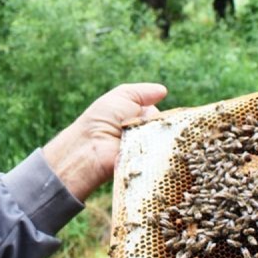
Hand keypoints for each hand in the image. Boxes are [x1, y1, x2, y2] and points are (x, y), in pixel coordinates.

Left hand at [43, 82, 166, 200]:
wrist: (90, 147)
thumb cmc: (101, 119)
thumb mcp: (121, 96)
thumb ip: (142, 93)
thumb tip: (163, 90)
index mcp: (140, 120)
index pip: (163, 116)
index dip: (157, 114)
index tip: (144, 114)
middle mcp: (146, 136)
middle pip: (168, 129)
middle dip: (158, 125)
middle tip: (140, 126)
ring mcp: (148, 152)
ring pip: (167, 142)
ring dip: (156, 137)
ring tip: (140, 136)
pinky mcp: (147, 166)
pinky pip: (161, 158)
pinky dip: (154, 151)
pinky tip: (145, 148)